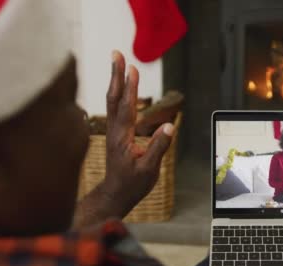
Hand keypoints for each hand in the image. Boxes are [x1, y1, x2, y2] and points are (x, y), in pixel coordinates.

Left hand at [101, 51, 174, 215]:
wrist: (115, 194)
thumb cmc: (132, 184)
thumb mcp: (149, 169)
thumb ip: (158, 147)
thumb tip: (169, 127)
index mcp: (123, 138)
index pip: (126, 108)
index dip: (130, 88)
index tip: (132, 69)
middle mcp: (115, 131)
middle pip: (114, 98)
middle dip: (116, 75)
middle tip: (117, 54)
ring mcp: (113, 132)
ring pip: (112, 101)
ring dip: (115, 80)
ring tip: (117, 63)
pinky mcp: (115, 134)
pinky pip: (114, 108)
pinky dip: (117, 93)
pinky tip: (120, 86)